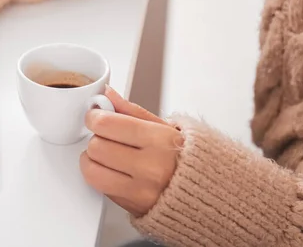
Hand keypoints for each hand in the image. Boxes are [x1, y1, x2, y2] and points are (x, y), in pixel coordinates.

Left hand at [80, 87, 182, 216]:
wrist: (210, 191)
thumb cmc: (187, 157)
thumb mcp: (164, 126)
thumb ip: (131, 110)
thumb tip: (107, 95)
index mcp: (158, 140)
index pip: (106, 124)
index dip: (94, 117)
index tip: (95, 116)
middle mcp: (150, 167)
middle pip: (96, 147)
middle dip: (96, 138)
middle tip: (106, 137)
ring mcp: (141, 190)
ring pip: (92, 171)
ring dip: (92, 160)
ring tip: (107, 155)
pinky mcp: (133, 207)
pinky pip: (101, 188)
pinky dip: (102, 177)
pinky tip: (116, 171)